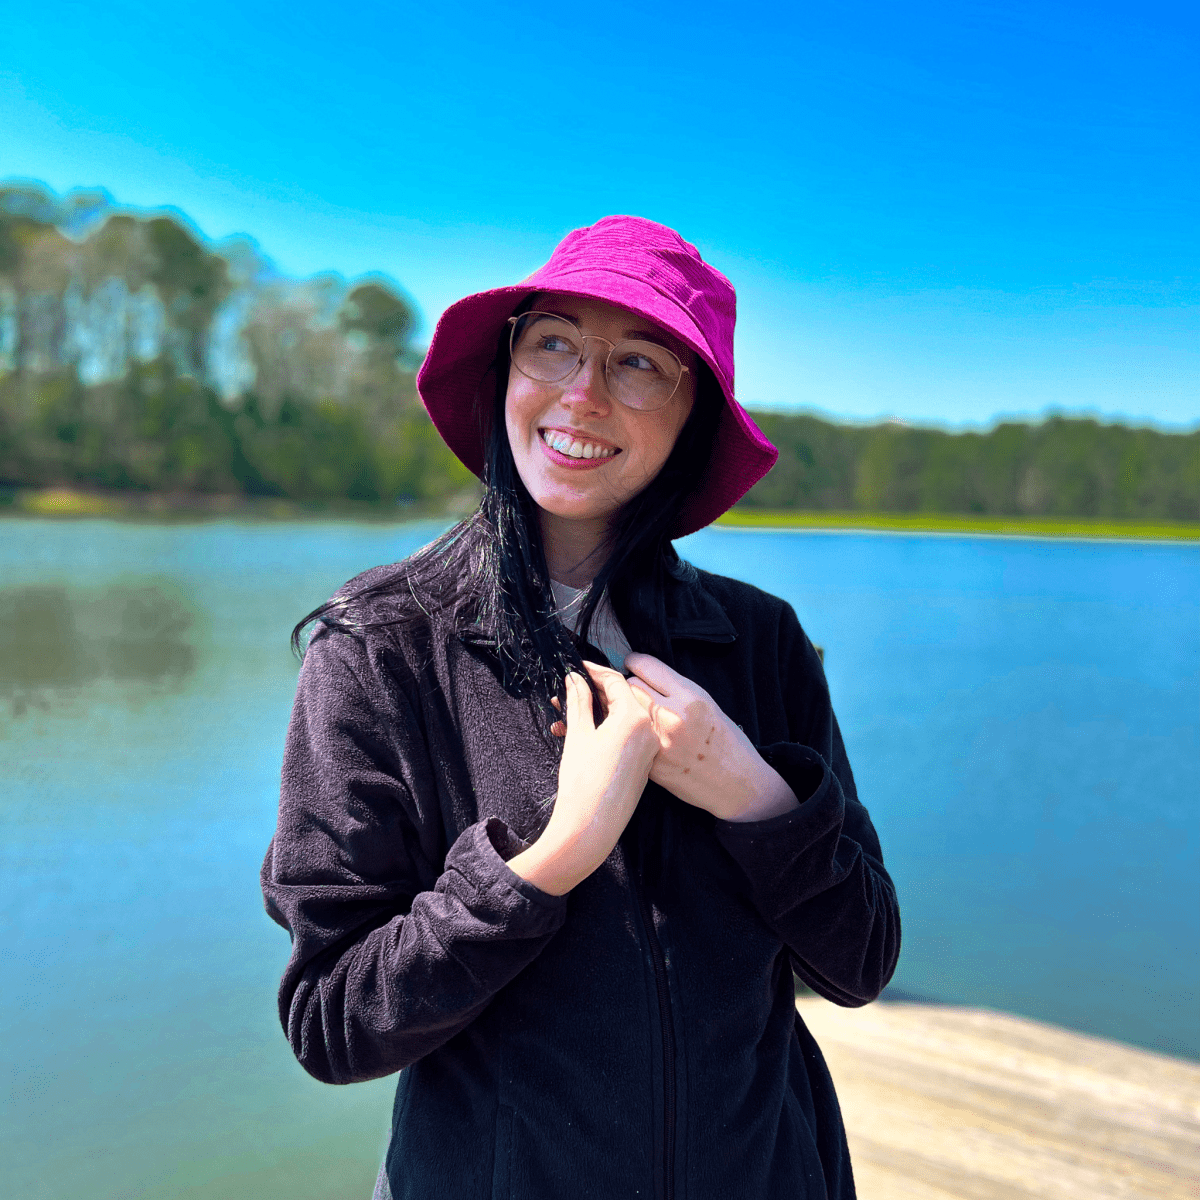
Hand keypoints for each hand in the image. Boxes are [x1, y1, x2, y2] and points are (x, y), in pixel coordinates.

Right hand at [509, 664, 659, 894]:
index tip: (576, 668)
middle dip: (592, 693)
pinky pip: (628, 735)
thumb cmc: (583, 781)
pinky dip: (606, 729)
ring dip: (597, 712)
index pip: (616, 682)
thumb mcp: (578, 734)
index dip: (593, 672)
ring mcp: (649, 749)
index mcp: (635, 719)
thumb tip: (575, 679)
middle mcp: (649, 731)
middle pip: (622, 698)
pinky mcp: (644, 763)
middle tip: (566, 692)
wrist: (591, 828)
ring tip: (566, 715)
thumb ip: (578, 701)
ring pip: (623, 718)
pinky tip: (582, 732)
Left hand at [624, 653, 798, 822]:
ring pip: (626, 711)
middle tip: (639, 693)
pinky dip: (634, 735)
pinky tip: (644, 738)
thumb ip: (676, 689)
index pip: (646, 666)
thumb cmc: (726, 743)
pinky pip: (631, 738)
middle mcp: (673, 717)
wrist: (737, 785)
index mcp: (691, 698)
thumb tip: (644, 674)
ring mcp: (659, 743)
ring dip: (629, 709)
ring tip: (641, 715)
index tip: (632, 664)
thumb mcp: (708, 704)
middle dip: (633, 686)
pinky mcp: (650, 764)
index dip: (636, 662)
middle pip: (631, 686)